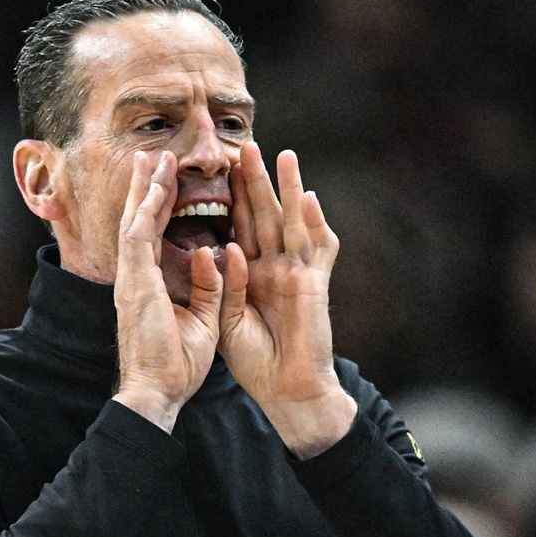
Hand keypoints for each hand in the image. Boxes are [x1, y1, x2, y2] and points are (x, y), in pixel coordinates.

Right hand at [112, 151, 223, 431]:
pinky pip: (140, 238)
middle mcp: (135, 278)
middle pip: (140, 223)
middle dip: (148, 189)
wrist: (159, 392)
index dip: (161, 208)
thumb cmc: (177, 365)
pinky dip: (148, 210)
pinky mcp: (135, 285)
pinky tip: (156, 188)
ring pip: (136, 222)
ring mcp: (131, 280)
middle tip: (154, 158)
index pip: (154, 238)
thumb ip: (207, 286)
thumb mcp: (202, 318)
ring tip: (154, 159)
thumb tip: (212, 254)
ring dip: (146, 189)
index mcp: (147, 287)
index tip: (168, 183)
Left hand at [219, 142, 356, 457]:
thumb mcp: (226, 320)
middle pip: (264, 215)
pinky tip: (309, 199)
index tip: (217, 168)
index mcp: (248, 274)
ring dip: (290, 189)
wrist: (286, 391)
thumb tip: (225, 246)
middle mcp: (273, 267)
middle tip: (248, 146)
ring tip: (285, 156)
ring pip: (293, 222)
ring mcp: (296, 273)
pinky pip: (318, 250)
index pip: (238, 227)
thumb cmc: (255, 361)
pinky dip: (316, 224)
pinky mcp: (315, 286)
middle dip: (256, 181)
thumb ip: (225, 283)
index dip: (229, 199)